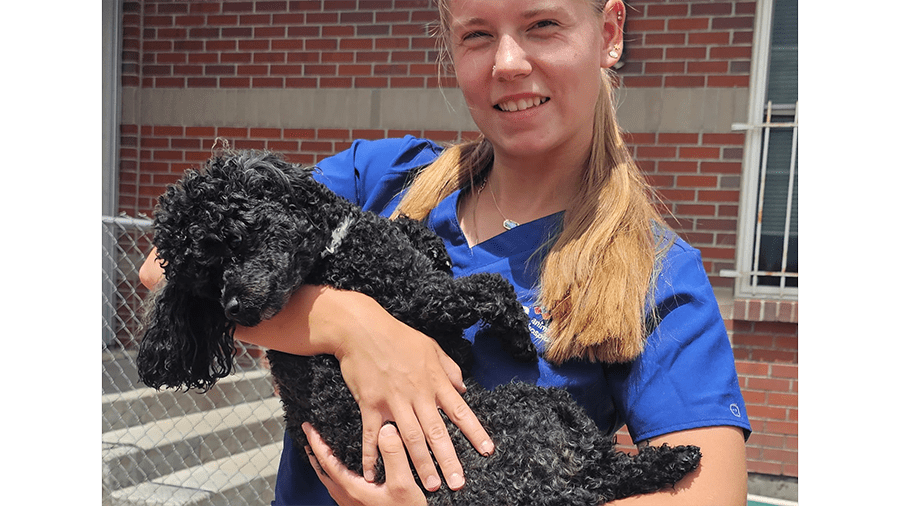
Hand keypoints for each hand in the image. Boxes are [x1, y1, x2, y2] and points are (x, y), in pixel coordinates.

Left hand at [303, 422, 426, 505]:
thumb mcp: (403, 484)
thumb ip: (394, 456)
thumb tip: (385, 430)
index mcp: (352, 488)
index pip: (327, 461)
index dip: (316, 442)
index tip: (307, 428)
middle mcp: (348, 497)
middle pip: (324, 472)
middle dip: (315, 453)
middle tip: (310, 437)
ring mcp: (352, 504)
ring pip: (330, 481)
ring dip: (324, 464)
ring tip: (323, 453)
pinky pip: (339, 487)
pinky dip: (335, 474)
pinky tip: (345, 472)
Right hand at [332, 293, 493, 491]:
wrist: (362, 328)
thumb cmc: (398, 336)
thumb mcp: (431, 347)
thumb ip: (449, 369)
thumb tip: (463, 387)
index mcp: (435, 381)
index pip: (460, 411)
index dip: (474, 432)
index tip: (487, 451)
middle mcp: (417, 394)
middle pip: (436, 432)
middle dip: (448, 459)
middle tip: (457, 482)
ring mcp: (393, 401)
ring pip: (410, 438)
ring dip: (420, 464)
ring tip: (428, 485)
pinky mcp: (370, 404)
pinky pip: (372, 435)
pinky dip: (371, 456)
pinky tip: (374, 474)